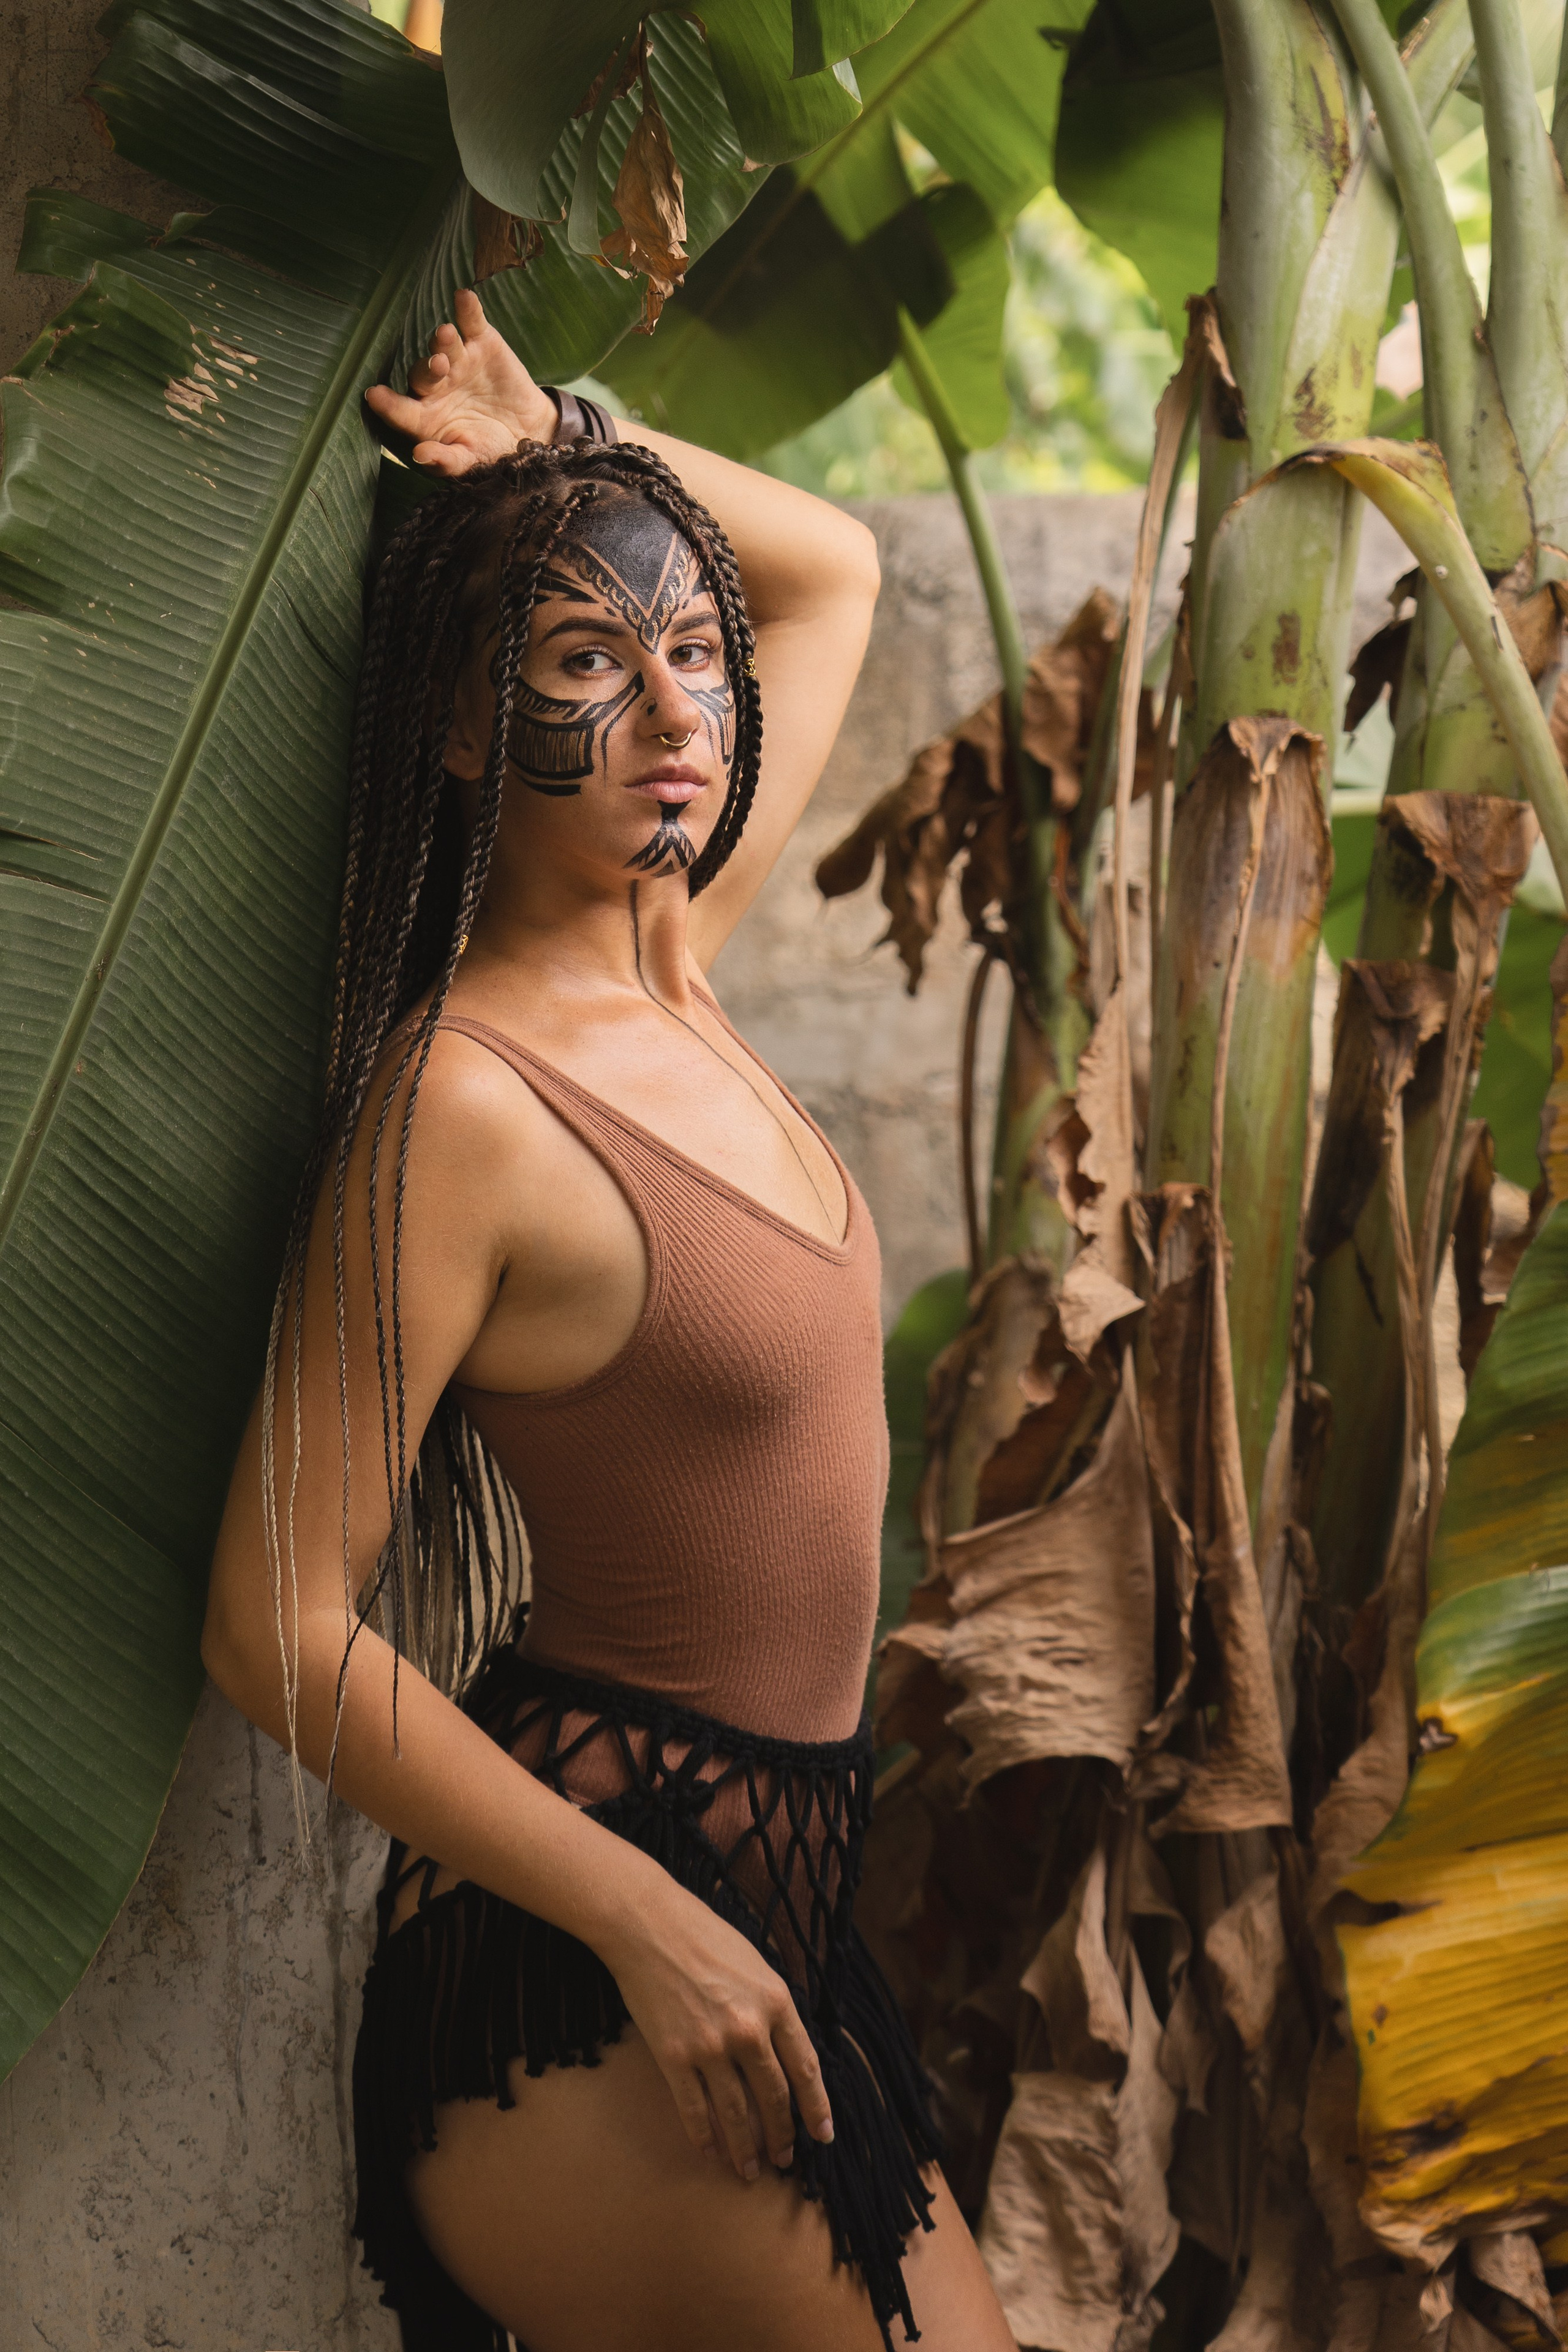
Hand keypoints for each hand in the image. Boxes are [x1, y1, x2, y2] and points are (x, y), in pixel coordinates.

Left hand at [364, 287, 555, 476]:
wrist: (529, 431)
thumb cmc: (491, 450)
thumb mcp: (471, 461)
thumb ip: (446, 461)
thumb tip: (418, 455)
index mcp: (426, 417)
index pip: (402, 410)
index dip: (388, 404)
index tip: (374, 396)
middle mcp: (436, 386)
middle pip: (423, 374)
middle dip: (428, 369)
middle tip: (438, 366)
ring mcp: (458, 361)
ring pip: (444, 346)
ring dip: (443, 341)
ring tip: (446, 335)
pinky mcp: (481, 342)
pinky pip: (471, 322)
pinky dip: (468, 309)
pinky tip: (464, 297)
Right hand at [598, 1871, 835, 2182]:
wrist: (648, 1924)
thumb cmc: (704, 1935)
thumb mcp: (757, 1964)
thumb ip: (773, 2008)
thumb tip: (786, 2051)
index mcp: (776, 2001)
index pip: (805, 2068)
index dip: (817, 2108)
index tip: (823, 2136)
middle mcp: (748, 2029)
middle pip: (774, 2097)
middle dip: (782, 2134)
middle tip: (785, 2158)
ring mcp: (710, 2046)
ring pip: (736, 2113)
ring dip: (746, 2148)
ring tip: (750, 2170)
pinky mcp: (674, 2057)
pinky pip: (694, 2109)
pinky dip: (705, 2137)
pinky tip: (711, 2153)